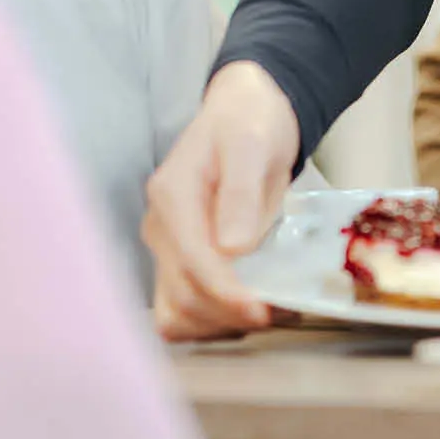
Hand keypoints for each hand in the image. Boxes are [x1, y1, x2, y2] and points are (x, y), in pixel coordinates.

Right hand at [143, 62, 300, 339]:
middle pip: (182, 295)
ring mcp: (166, 247)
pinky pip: (181, 307)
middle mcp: (159, 227)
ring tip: (268, 313)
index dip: (226, 294)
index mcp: (172, 197)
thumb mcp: (252, 145)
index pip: (192, 262)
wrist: (243, 114)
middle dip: (229, 314)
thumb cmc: (250, 125)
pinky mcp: (178, 260)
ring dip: (219, 323)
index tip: (264, 310)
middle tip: (280, 313)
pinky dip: (211, 320)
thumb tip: (232, 246)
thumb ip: (241, 192)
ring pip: (177, 311)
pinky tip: (245, 310)